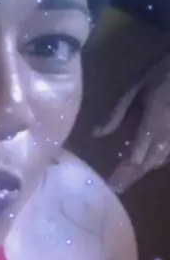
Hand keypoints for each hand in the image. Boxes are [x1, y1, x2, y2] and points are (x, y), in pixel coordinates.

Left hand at [94, 54, 169, 193]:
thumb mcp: (136, 88)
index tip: (111, 185)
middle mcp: (168, 134)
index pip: (136, 157)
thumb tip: (97, 135)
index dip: (124, 173)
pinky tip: (148, 159)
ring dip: (144, 168)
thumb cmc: (163, 72)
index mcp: (153, 122)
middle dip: (132, 177)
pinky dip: (158, 159)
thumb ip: (117, 113)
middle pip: (149, 164)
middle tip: (117, 187)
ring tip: (128, 176)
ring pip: (162, 160)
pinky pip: (169, 153)